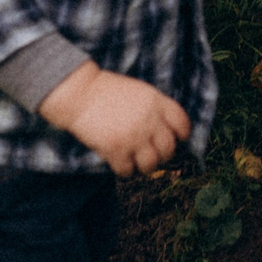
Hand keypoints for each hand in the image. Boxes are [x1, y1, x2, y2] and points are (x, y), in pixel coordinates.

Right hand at [39, 64, 190, 176]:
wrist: (79, 93)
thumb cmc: (106, 90)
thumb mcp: (137, 90)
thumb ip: (153, 107)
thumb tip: (165, 129)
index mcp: (156, 102)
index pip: (182, 123)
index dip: (182, 135)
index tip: (177, 140)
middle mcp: (149, 120)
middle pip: (169, 148)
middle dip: (163, 155)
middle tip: (154, 155)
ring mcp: (133, 136)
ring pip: (151, 164)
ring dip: (145, 166)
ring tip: (137, 163)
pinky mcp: (116, 149)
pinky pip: (127, 171)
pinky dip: (124, 171)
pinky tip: (120, 165)